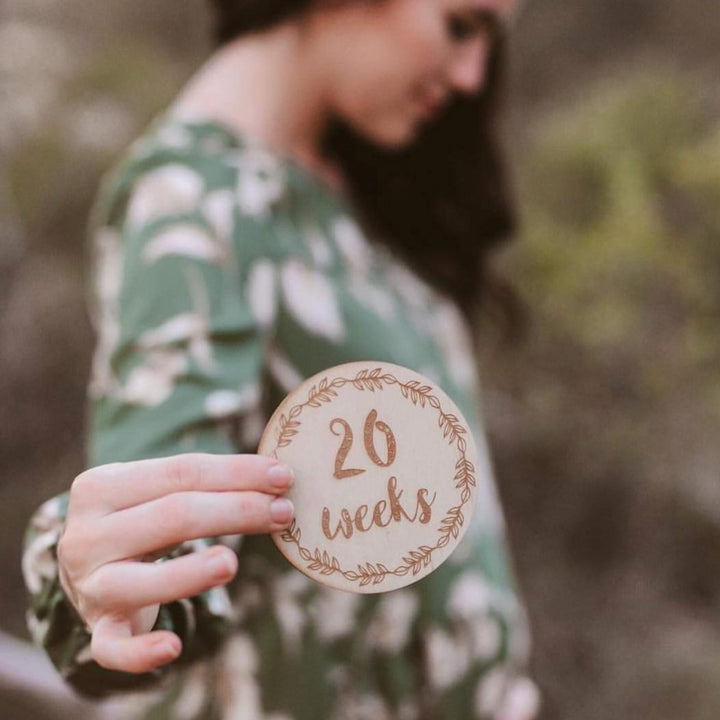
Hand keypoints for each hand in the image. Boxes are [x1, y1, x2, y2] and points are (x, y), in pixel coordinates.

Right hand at [57, 453, 293, 673]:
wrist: (86, 569)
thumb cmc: (139, 520)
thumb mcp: (155, 493)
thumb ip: (204, 484)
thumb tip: (275, 477)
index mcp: (101, 486)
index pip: (180, 472)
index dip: (236, 473)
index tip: (283, 476)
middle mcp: (87, 535)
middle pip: (172, 517)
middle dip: (236, 511)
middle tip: (284, 512)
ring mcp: (90, 585)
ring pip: (141, 581)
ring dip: (190, 574)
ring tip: (232, 564)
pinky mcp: (100, 629)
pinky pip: (115, 648)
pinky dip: (141, 652)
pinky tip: (174, 647)